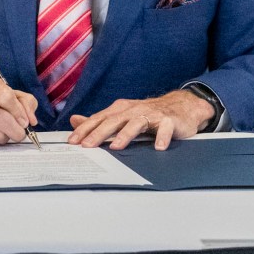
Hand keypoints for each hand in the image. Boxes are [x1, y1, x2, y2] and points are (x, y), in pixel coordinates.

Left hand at [68, 89, 213, 149]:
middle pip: (114, 121)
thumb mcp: (122, 115)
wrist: (181, 106)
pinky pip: (165, 129)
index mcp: (120, 109)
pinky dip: (161, 137)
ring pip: (136, 123)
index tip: (73, 141)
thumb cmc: (148, 113)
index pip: (99, 119)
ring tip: (116, 147)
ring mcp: (152, 115)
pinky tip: (158, 148)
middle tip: (87, 146)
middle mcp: (134, 110)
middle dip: (99, 133)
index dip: (85, 129)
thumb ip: (99, 120)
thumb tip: (74, 120)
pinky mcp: (169, 121)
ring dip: (125, 135)